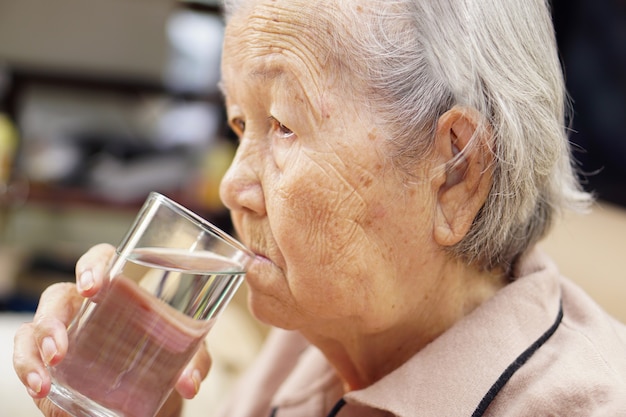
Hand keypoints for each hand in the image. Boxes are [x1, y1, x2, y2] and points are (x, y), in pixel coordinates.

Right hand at [13, 243, 211, 416]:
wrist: (152, 393)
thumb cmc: (168, 356)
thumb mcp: (187, 353)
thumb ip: (196, 360)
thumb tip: (190, 382)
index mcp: (120, 288)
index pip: (101, 260)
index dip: (93, 265)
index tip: (93, 286)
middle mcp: (85, 305)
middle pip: (59, 295)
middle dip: (54, 316)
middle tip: (61, 345)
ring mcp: (63, 333)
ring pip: (36, 326)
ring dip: (37, 346)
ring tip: (50, 370)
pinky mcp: (48, 361)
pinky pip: (26, 356)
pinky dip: (28, 369)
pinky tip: (40, 386)